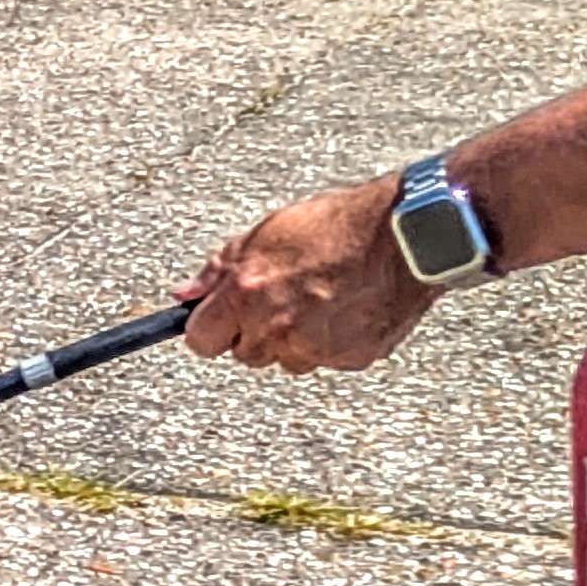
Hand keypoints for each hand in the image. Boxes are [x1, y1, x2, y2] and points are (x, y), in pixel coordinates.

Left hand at [183, 181, 436, 372]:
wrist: (403, 236)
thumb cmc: (336, 226)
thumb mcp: (265, 234)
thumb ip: (218, 270)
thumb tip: (183, 296)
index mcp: (246, 296)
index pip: (201, 341)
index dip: (212, 328)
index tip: (222, 318)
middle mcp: (276, 329)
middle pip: (246, 354)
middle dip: (257, 331)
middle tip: (284, 296)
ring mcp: (314, 349)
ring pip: (289, 359)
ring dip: (296, 339)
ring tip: (322, 297)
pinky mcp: (349, 359)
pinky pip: (327, 359)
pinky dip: (333, 341)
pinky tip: (347, 307)